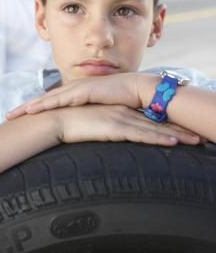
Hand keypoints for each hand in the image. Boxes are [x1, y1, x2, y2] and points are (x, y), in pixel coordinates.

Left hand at [7, 73, 146, 119]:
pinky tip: (33, 110)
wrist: (140, 90)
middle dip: (24, 108)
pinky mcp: (84, 91)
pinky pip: (61, 99)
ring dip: (29, 106)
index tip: (19, 117)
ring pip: (48, 99)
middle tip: (7, 116)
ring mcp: (78, 88)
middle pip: (44, 99)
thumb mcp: (101, 112)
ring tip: (13, 114)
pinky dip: (45, 104)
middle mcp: (73, 89)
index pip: (51, 102)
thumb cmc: (123, 101)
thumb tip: (82, 129)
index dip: (35, 109)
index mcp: (76, 94)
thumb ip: (89, 117)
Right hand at [55, 104, 200, 146]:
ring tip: (195, 141)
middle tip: (196, 136)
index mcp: (117, 110)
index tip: (180, 130)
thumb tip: (105, 130)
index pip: (146, 118)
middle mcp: (122, 112)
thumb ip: (100, 124)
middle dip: (178, 128)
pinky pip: (141, 134)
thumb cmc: (70, 121)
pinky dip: (158, 138)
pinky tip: (173, 142)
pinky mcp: (115, 127)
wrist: (56, 118)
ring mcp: (120, 119)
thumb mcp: (89, 121)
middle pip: (156, 122)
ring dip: (176, 135)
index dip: (165, 123)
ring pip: (154, 128)